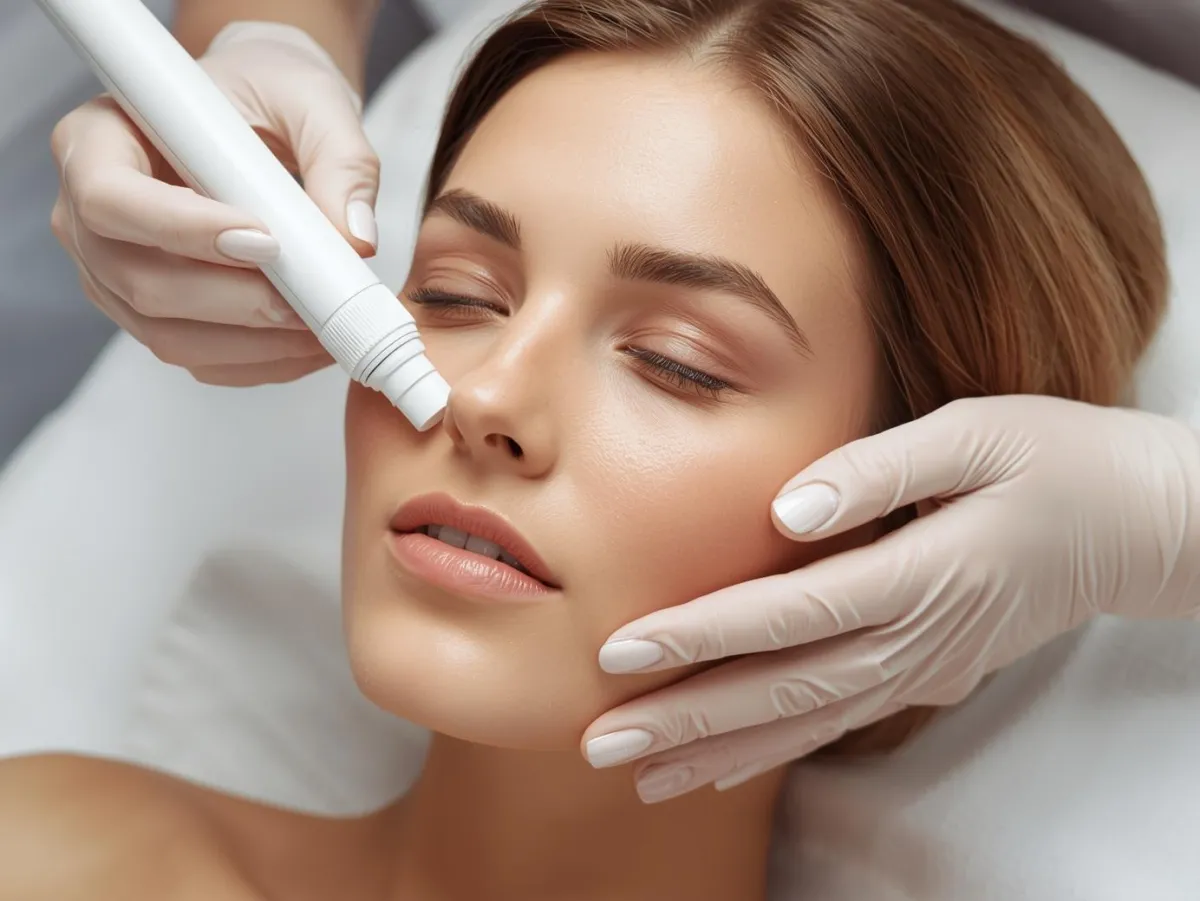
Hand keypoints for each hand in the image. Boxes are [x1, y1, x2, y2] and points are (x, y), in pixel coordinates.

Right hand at [49, 22, 380, 384]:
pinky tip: (313, 343)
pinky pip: (201, 359)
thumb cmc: (269, 96)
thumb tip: (356, 239)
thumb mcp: (312, 103)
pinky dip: (263, 362)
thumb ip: (340, 160)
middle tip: (313, 299)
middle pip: (139, 281)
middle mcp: (88, 218)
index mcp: (98, 140)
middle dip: (235, 301)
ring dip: (255, 342)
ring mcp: (114, 276)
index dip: (183, 230)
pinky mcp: (155, 318)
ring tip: (327, 325)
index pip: (110, 198)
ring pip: (168, 335)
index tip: (267, 240)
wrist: (263, 123)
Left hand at [582, 395, 1199, 801]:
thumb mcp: (980, 432)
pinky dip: (776, 748)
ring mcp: (924, 667)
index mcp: (924, 573)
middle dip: (686, 718)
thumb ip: (882, 467)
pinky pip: (838, 721)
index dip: (702, 635)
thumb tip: (789, 507)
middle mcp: (918, 639)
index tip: (621, 652)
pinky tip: (722, 766)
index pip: (790, 614)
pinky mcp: (927, 673)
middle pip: (783, 689)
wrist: (1143, 525)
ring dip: (718, 750)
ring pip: (806, 721)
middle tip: (598, 743)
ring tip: (639, 773)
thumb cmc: (1061, 460)